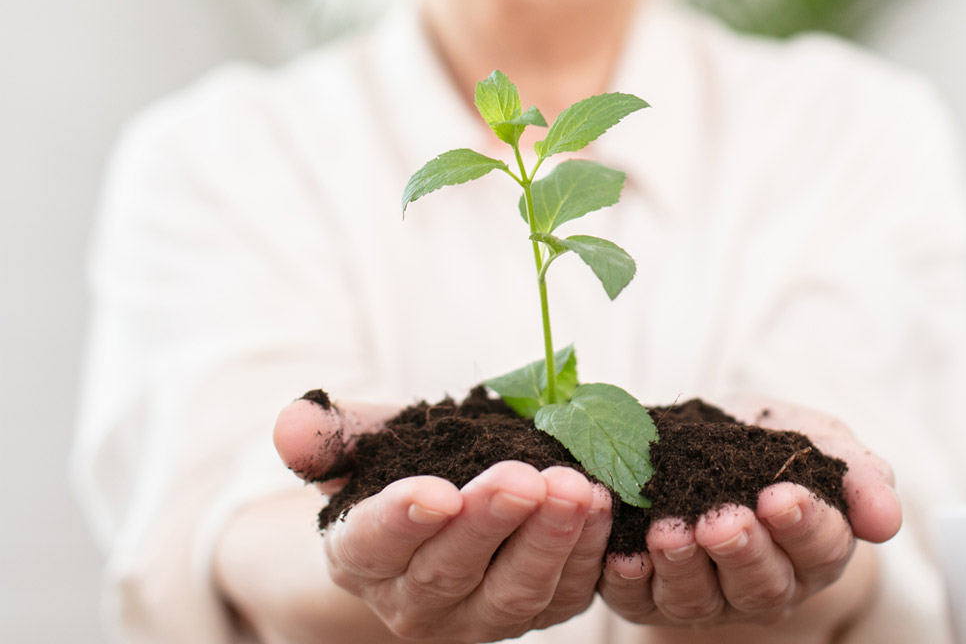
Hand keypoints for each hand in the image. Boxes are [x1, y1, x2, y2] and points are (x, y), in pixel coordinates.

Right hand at [274, 395, 612, 641]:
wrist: (442, 499)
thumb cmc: (398, 465)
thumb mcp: (363, 442)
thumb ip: (328, 434)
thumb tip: (291, 424)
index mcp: (362, 554)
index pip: (375, 544)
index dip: (404, 519)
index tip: (437, 492)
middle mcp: (415, 601)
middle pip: (452, 571)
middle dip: (492, 524)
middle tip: (526, 478)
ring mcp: (478, 615)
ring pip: (515, 593)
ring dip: (548, 541)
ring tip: (577, 488)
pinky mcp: (533, 610)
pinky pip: (565, 593)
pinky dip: (586, 552)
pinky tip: (602, 505)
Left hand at [598, 397, 899, 630]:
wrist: (699, 432)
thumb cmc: (768, 437)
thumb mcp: (817, 438)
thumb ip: (855, 473)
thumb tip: (885, 516)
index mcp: (811, 550)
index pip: (818, 548)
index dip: (802, 525)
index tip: (780, 495)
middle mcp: (761, 583)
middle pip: (758, 584)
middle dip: (740, 551)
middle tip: (723, 519)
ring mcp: (704, 594)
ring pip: (696, 598)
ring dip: (681, 564)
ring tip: (668, 530)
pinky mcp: (647, 594)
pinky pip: (636, 598)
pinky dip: (626, 577)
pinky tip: (622, 554)